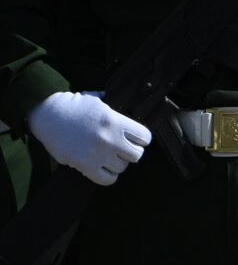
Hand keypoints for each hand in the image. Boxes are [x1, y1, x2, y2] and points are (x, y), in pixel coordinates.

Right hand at [27, 92, 150, 185]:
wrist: (49, 115)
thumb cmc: (74, 106)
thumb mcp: (100, 102)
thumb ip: (115, 110)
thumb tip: (129, 109)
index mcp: (115, 121)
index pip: (144, 137)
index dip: (143, 139)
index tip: (138, 139)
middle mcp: (109, 139)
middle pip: (136, 155)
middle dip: (132, 152)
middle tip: (124, 149)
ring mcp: (96, 153)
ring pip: (122, 168)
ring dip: (118, 163)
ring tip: (111, 157)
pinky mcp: (84, 165)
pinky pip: (106, 179)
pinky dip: (108, 176)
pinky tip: (104, 168)